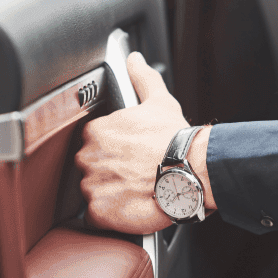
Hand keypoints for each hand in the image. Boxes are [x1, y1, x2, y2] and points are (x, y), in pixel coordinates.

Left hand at [76, 52, 214, 234]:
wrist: (190, 172)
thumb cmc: (175, 140)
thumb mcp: (158, 101)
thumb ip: (141, 79)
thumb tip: (134, 60)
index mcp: (96, 131)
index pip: (92, 143)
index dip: (111, 151)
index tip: (127, 156)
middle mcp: (88, 157)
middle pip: (90, 168)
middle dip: (108, 172)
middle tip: (132, 175)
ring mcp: (91, 185)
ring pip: (92, 192)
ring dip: (109, 194)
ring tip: (133, 192)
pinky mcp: (99, 212)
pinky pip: (95, 217)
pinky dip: (109, 215)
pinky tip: (129, 207)